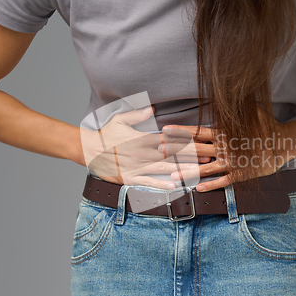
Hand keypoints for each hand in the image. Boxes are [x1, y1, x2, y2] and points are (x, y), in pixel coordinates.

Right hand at [79, 106, 210, 188]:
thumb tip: (152, 108)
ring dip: (182, 170)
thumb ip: (137, 114)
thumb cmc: (105, 134)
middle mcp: (143, 153)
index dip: (186, 141)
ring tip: (197, 171)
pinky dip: (161, 185)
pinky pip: (149, 182)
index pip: (169, 139)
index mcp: (143, 138)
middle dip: (191, 156)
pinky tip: (174, 186)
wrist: (88, 149)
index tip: (200, 142)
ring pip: (164, 169)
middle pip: (172, 154)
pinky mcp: (130, 178)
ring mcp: (137, 166)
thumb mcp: (120, 119)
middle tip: (207, 157)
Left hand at [160, 107, 295, 191]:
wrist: (284, 142)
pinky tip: (198, 189)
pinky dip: (210, 185)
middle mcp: (224, 147)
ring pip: (205, 168)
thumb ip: (236, 106)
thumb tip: (227, 90)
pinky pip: (222, 181)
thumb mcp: (251, 110)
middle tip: (159, 152)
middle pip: (196, 149)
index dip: (180, 131)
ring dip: (188, 172)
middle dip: (176, 150)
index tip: (164, 130)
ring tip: (173, 176)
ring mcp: (232, 162)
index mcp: (224, 132)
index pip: (197, 131)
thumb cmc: (267, 126)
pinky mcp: (240, 173)